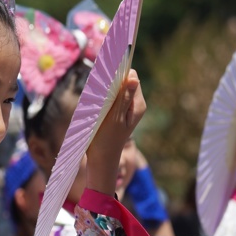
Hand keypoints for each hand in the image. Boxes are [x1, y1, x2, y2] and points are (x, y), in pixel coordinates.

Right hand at [86, 71, 146, 196]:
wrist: (101, 159)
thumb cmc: (107, 140)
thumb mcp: (115, 118)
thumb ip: (124, 97)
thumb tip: (134, 78)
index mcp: (138, 105)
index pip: (131, 76)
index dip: (119, 76)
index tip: (107, 86)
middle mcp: (134, 104)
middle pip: (124, 81)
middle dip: (111, 84)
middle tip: (101, 100)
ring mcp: (126, 107)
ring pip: (116, 88)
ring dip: (106, 92)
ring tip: (99, 107)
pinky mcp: (117, 111)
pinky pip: (111, 97)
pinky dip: (103, 99)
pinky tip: (97, 110)